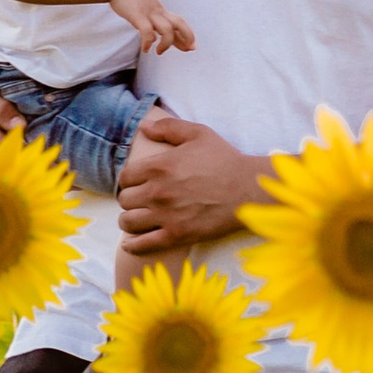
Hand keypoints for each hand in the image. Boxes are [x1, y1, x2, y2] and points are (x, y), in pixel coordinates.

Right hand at [110, 0, 194, 55]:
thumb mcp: (142, 7)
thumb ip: (149, 19)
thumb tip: (153, 35)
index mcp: (159, 10)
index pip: (178, 22)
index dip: (187, 34)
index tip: (191, 46)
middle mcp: (157, 11)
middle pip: (179, 22)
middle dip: (187, 36)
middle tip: (190, 49)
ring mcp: (149, 13)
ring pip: (167, 29)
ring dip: (167, 44)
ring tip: (159, 52)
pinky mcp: (137, 15)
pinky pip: (148, 31)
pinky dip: (148, 42)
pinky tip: (145, 49)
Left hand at [117, 112, 269, 253]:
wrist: (248, 189)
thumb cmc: (224, 160)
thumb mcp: (198, 134)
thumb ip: (168, 128)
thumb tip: (144, 127)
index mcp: (159, 166)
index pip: (125, 177)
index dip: (129, 180)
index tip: (137, 183)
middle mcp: (157, 191)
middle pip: (125, 199)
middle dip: (131, 198)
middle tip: (140, 200)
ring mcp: (165, 215)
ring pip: (128, 222)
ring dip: (130, 220)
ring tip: (138, 218)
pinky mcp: (176, 235)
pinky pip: (142, 245)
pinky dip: (132, 245)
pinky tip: (131, 243)